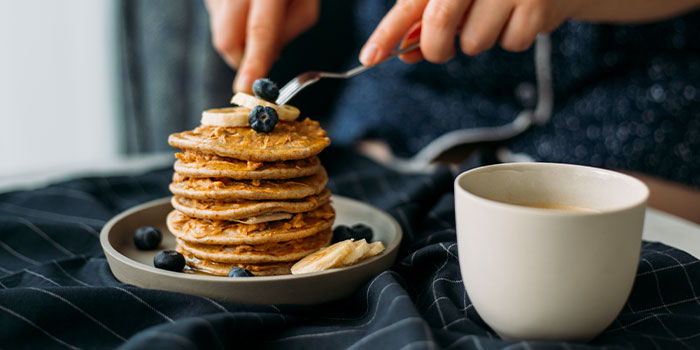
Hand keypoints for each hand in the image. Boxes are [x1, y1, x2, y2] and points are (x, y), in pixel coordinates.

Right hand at [205, 0, 319, 91]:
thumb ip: (287, 32)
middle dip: (241, 59)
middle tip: (258, 58)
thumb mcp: (306, 3)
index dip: (252, 64)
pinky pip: (215, 17)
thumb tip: (265, 59)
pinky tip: (244, 6)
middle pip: (225, 39)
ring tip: (256, 13)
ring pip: (218, 31)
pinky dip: (231, 22)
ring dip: (238, 37)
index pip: (259, 31)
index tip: (247, 88)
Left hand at [359, 0, 575, 65]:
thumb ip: (427, 18)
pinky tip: (519, 17)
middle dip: (435, 48)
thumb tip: (405, 52)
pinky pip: (511, 43)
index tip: (369, 57)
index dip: (387, 31)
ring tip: (495, 17)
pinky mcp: (536, 5)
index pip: (411, 2)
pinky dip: (511, 39)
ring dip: (478, 41)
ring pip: (475, 42)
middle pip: (439, 23)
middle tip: (440, 51)